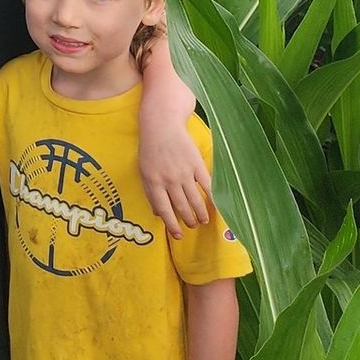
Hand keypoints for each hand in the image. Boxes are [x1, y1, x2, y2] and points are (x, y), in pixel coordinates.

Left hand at [140, 121, 211, 240]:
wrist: (162, 123)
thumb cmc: (150, 147)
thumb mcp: (144, 170)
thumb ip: (150, 191)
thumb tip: (157, 213)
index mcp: (153, 181)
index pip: (164, 210)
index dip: (172, 225)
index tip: (178, 236)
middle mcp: (169, 180)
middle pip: (181, 207)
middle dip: (188, 220)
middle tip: (193, 226)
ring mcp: (184, 172)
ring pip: (195, 200)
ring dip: (200, 214)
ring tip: (204, 221)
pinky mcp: (196, 164)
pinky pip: (206, 186)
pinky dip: (212, 198)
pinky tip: (215, 207)